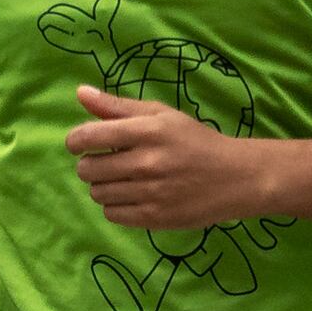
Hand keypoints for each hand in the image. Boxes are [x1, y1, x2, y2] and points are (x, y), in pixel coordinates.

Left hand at [64, 85, 274, 229]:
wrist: (235, 177)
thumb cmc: (195, 141)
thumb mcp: (161, 115)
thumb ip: (118, 106)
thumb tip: (80, 92)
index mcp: (147, 131)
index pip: (88, 137)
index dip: (76, 141)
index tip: (81, 144)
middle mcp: (147, 162)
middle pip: (88, 169)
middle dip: (91, 165)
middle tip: (108, 162)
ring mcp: (151, 193)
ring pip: (98, 194)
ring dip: (103, 186)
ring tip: (123, 179)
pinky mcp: (155, 218)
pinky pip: (112, 214)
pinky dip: (115, 206)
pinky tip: (131, 196)